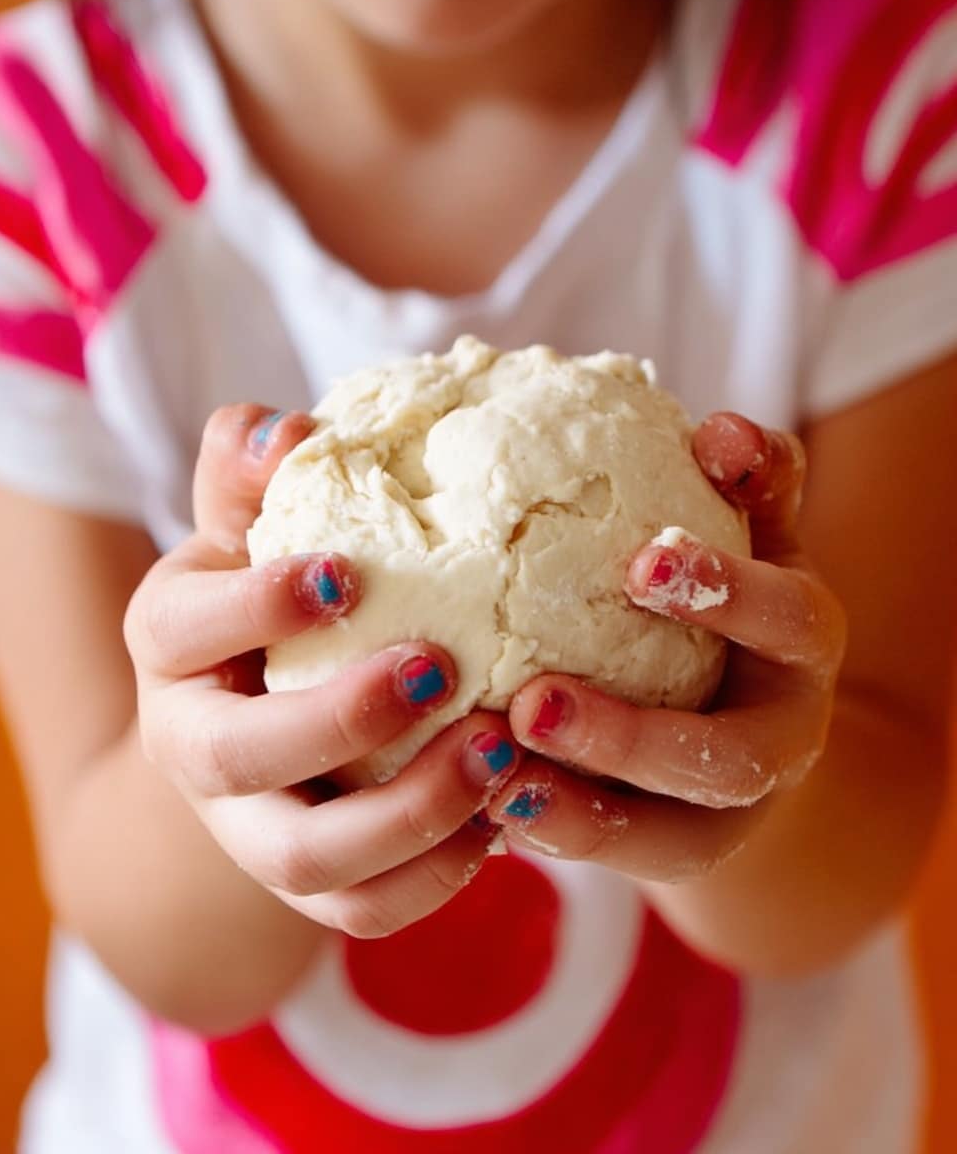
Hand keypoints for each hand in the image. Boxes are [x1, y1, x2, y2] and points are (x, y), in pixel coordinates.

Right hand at [124, 404, 519, 937]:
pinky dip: (437, 877)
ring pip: (309, 862)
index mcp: (173, 648)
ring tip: (501, 754)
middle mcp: (194, 751)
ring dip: (410, 815)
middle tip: (442, 668)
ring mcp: (249, 831)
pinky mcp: (311, 886)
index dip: (255, 604)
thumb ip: (253, 479)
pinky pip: (366, 910)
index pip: (184, 628)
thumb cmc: (274, 597)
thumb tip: (283, 431)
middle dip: (342, 719)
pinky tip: (506, 816)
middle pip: (242, 760)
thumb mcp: (253, 531)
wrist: (265, 714)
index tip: (347, 574)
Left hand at [486, 413, 845, 881]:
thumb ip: (749, 484)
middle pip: (731, 755)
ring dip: (586, 807)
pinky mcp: (685, 852)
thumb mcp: (750, 536)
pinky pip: (628, 860)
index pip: (789, 617)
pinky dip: (563, 833)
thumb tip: (719, 429)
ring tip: (499, 781)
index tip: (641, 561)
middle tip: (534, 704)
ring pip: (678, 835)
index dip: (728, 592)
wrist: (751, 712)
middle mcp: (783, 735)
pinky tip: (491, 806)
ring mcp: (736, 810)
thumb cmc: (728, 600)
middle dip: (633, 736)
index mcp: (800, 642)